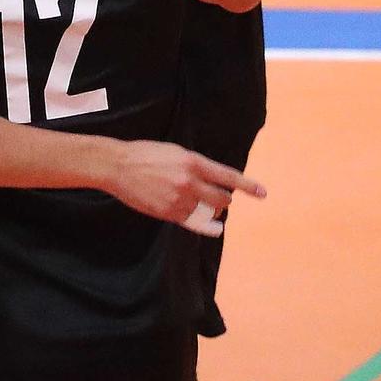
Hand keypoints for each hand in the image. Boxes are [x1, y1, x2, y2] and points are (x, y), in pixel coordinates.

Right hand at [102, 140, 265, 238]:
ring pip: (208, 213)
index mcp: (192, 161)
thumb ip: (196, 166)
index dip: (247, 186)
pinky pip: (194, 223)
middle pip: (221, 199)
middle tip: (222, 201)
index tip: (262, 193)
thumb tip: (213, 180)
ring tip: (205, 208)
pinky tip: (212, 227)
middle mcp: (189, 181)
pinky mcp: (169, 213)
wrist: (118, 166)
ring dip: (211, 212)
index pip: (227, 176)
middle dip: (225, 201)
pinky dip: (203, 224)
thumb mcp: (175, 152)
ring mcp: (179, 198)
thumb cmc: (146, 155)